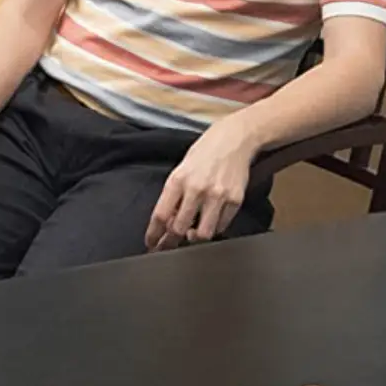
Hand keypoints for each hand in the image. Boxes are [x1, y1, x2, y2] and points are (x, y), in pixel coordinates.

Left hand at [147, 116, 257, 249]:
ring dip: (195, 238)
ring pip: (203, 233)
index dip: (154, 234)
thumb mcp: (181, 168)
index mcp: (178, 180)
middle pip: (179, 228)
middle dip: (171, 242)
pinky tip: (210, 220)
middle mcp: (196, 189)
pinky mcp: (235, 200)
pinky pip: (222, 226)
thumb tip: (168, 221)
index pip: (161, 215)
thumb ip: (174, 194)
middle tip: (168, 246)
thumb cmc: (205, 152)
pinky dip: (214, 228)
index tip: (151, 243)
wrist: (235, 139)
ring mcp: (217, 196)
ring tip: (192, 234)